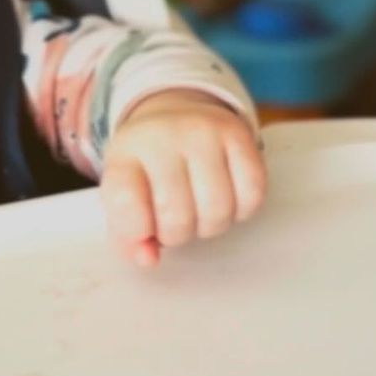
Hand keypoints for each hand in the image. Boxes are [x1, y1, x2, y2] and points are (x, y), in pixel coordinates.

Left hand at [101, 89, 266, 267]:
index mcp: (124, 152)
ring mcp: (203, 131)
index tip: (142, 227)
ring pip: (217, 211)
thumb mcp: (125, 195)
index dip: (136, 232)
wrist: (176, 116)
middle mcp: (162, 135)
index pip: (126, 206)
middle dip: (177, 234)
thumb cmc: (148, 167)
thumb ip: (129, 236)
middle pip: (177, 219)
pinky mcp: (239, 133)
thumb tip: (150, 259)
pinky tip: (226, 196)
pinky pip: (252, 195)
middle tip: (174, 219)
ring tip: (199, 208)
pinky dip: (241, 210)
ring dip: (210, 225)